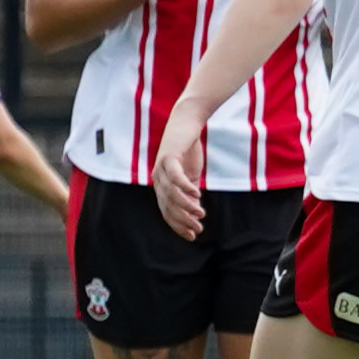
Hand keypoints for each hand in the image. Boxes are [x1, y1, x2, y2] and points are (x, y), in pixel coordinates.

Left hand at [148, 109, 207, 241]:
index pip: (167, 211)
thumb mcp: (191, 174)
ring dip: (186, 207)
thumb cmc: (189, 149)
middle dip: (183, 221)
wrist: (187, 122)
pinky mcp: (168, 157)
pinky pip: (175, 177)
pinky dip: (185, 188)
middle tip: (198, 229)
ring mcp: (161, 168)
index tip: (193, 236)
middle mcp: (157, 178)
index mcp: (161, 185)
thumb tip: (195, 211)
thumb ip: (191, 192)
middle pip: (168, 206)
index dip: (178, 225)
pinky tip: (197, 195)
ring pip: (171, 195)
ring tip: (201, 214)